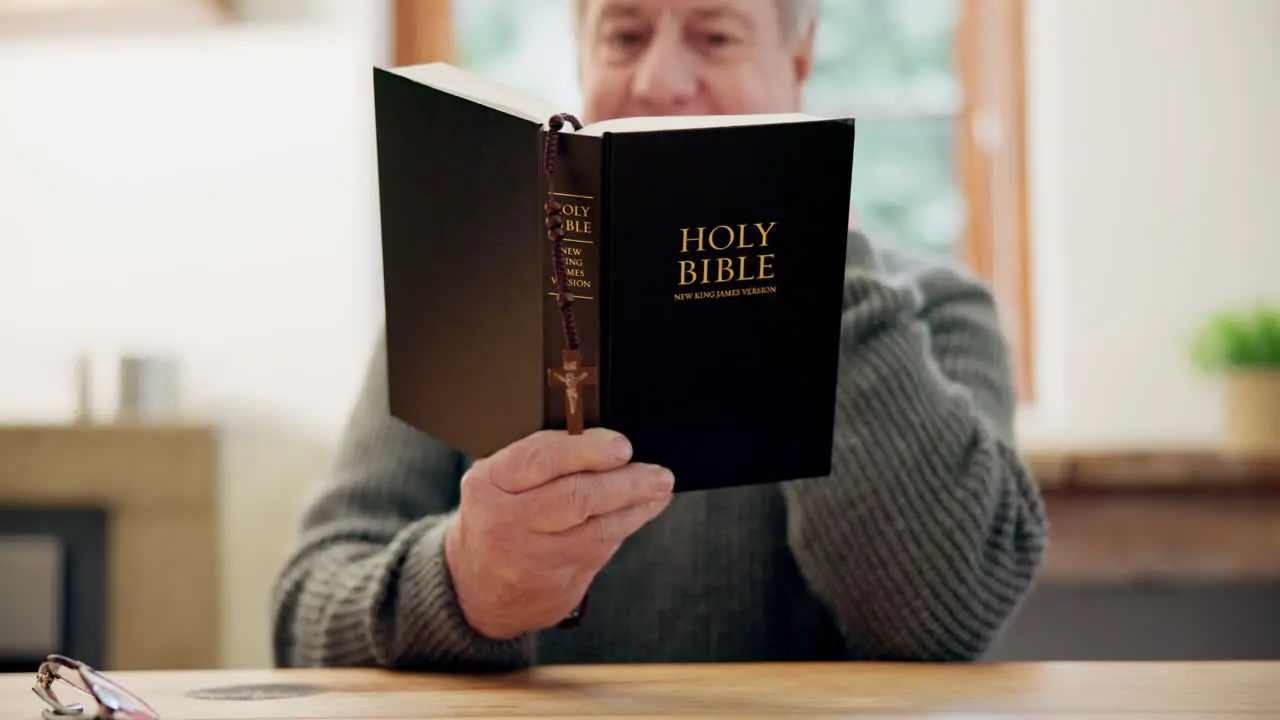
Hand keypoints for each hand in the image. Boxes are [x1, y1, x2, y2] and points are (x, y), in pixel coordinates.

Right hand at [444, 427, 673, 639]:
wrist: (476, 589)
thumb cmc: (497, 516)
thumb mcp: (498, 481)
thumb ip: (540, 458)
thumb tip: (602, 438)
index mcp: (489, 483)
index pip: (541, 459)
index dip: (587, 450)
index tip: (621, 446)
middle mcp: (507, 522)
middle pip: (576, 498)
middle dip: (625, 482)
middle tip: (657, 473)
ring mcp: (532, 558)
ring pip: (597, 529)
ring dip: (637, 506)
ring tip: (659, 488)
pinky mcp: (557, 585)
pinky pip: (602, 550)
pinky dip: (627, 526)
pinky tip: (642, 510)